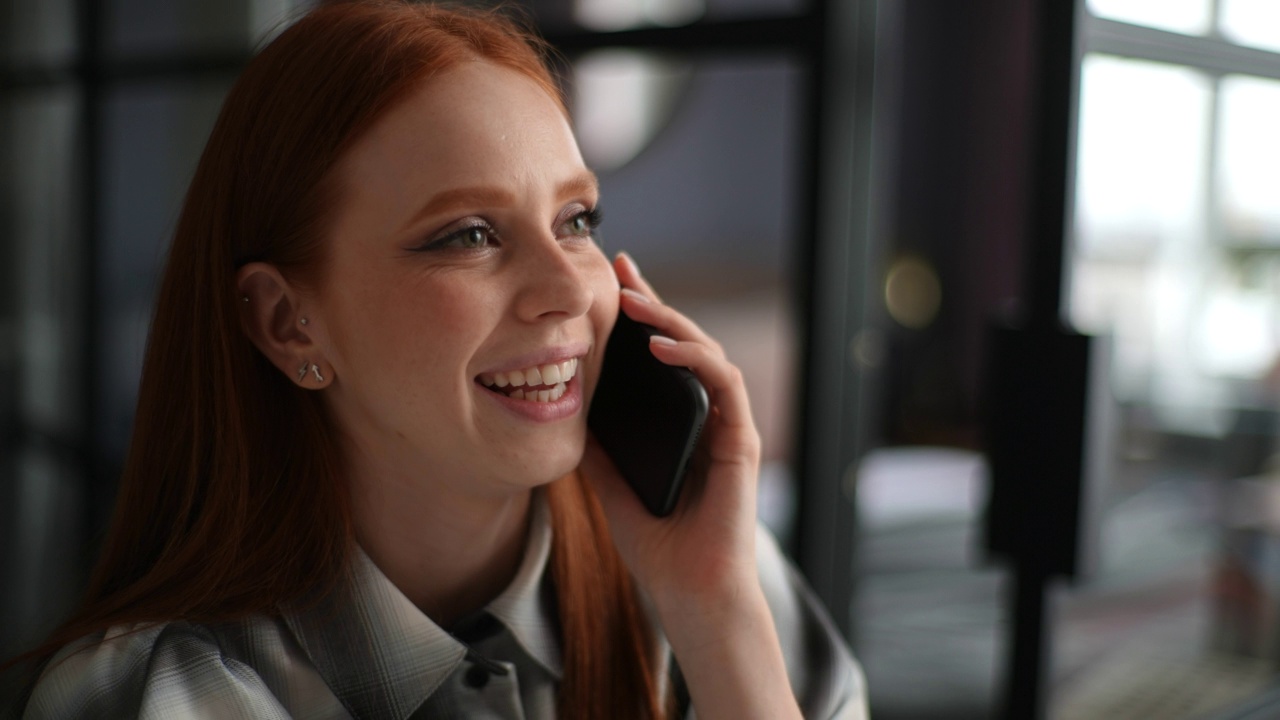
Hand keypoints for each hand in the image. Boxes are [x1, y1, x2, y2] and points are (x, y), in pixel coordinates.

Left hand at [580, 252, 763, 615]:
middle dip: (653, 301)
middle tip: (621, 269)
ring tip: (634, 301)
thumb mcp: (610, 483)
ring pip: (706, 352)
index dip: (638, 318)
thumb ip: (598, 446)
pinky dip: (694, 359)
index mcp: (678, 423)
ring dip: (671, 321)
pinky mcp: (741, 440)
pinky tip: (660, 348)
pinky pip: (723, 384)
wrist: (688, 590)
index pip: (660, 358)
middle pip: (683, 343)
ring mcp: (726, 426)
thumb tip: (565, 406)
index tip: (609, 283)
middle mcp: (706, 417)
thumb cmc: (656, 544)